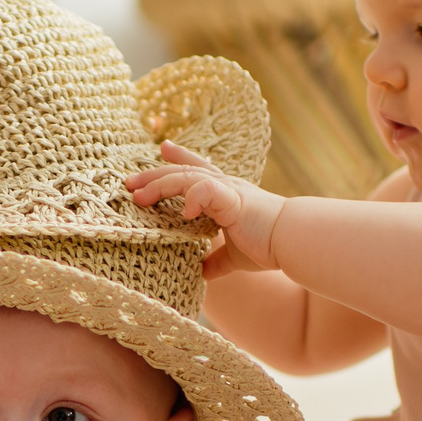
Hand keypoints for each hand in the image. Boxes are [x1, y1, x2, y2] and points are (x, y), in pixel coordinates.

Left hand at [124, 142, 287, 275]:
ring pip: (186, 178)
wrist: (292, 241)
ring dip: (160, 185)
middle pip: (182, 173)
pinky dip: (191, 196)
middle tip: (130, 183)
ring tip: (139, 197)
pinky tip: (183, 211)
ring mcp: (227, 190)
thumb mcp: (235, 255)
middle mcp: (225, 186)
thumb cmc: (269, 246)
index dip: (181, 158)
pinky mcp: (232, 198)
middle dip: (155, 175)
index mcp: (225, 195)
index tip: (163, 147)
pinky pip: (205, 189)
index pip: (198, 171)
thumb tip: (200, 273)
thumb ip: (215, 260)